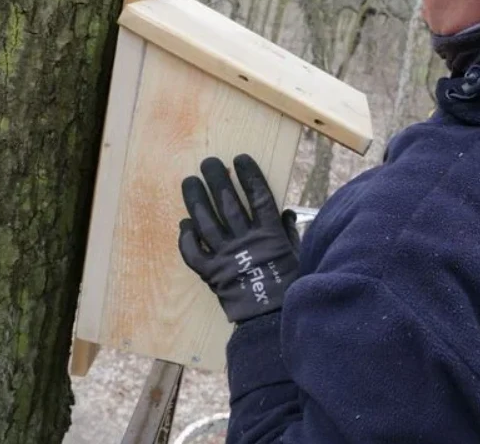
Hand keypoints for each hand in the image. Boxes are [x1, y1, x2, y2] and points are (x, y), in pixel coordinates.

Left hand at [178, 154, 299, 322]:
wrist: (270, 319)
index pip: (259, 196)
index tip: (239, 158)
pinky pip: (193, 253)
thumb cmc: (287, 285)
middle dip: (217, 180)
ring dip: (196, 200)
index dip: (249, 176)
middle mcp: (245, 240)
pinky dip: (186, 239)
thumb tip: (285, 212)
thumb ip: (288, 232)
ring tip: (189, 182)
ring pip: (206, 222)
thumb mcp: (295, 255)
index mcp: (269, 234)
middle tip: (208, 162)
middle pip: (228, 203)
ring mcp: (226, 256)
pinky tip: (183, 224)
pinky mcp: (211, 273)